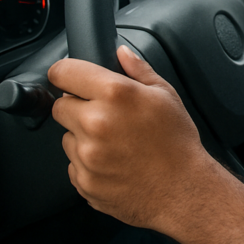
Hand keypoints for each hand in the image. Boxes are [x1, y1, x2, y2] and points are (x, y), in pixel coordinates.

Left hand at [48, 45, 212, 233]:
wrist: (182, 189)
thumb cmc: (177, 142)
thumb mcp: (165, 95)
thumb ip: (138, 69)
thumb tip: (121, 53)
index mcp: (114, 94)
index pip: (63, 73)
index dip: (66, 73)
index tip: (70, 78)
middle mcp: (95, 122)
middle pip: (60, 106)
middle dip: (77, 107)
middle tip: (105, 115)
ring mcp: (86, 155)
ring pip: (67, 137)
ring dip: (82, 137)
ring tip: (115, 143)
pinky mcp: (83, 180)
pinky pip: (74, 164)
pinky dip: (88, 163)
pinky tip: (114, 161)